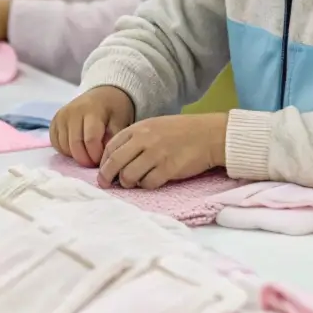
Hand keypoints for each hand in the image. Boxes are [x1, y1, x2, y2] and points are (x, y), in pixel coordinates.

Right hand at [50, 86, 134, 168]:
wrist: (103, 94)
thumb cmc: (114, 109)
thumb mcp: (121, 120)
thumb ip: (114, 138)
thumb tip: (105, 157)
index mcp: (92, 110)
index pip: (90, 139)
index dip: (96, 155)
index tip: (103, 160)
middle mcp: (73, 111)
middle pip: (75, 144)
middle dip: (85, 159)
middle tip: (94, 163)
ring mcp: (61, 115)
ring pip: (64, 146)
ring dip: (76, 156)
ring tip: (88, 154)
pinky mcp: (54, 121)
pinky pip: (56, 143)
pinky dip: (65, 151)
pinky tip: (77, 149)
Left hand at [98, 114, 227, 190]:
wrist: (209, 134)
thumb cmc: (181, 131)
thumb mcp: (154, 127)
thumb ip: (135, 139)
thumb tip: (116, 159)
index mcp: (139, 128)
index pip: (110, 147)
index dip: (103, 162)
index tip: (103, 171)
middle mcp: (144, 140)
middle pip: (114, 163)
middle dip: (107, 177)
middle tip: (106, 184)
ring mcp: (156, 154)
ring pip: (128, 176)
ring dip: (128, 183)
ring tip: (134, 182)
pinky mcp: (168, 169)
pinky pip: (148, 183)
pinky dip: (146, 185)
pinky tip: (151, 181)